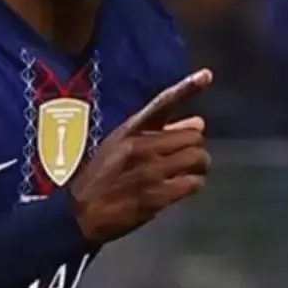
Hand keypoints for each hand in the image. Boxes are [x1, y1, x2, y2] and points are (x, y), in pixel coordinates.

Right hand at [67, 69, 213, 243]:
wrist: (80, 212)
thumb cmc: (101, 176)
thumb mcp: (121, 147)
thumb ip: (159, 134)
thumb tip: (198, 123)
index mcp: (130, 130)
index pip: (162, 104)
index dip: (187, 88)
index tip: (207, 75)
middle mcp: (141, 147)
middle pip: (193, 137)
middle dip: (196, 147)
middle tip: (190, 158)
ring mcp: (150, 171)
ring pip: (197, 159)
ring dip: (199, 166)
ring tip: (190, 172)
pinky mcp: (157, 195)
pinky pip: (193, 183)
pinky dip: (194, 184)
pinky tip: (184, 186)